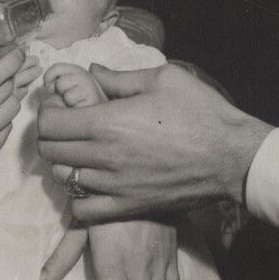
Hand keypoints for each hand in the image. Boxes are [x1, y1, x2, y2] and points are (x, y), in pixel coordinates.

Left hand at [36, 63, 273, 223]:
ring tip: (78, 151)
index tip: (57, 104)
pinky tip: (91, 181)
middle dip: (49, 135)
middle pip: (49, 150)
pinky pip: (83, 208)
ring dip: (63, 163)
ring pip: (63, 178)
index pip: (50, 122)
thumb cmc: (202, 113)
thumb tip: (91, 71)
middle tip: (64, 125)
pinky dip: (78, 195)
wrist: (232, 156)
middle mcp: (105, 155)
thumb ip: (120, 78)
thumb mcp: (163, 79)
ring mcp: (115, 185)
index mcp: (109, 121)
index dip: (47, 110)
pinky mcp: (128, 206)